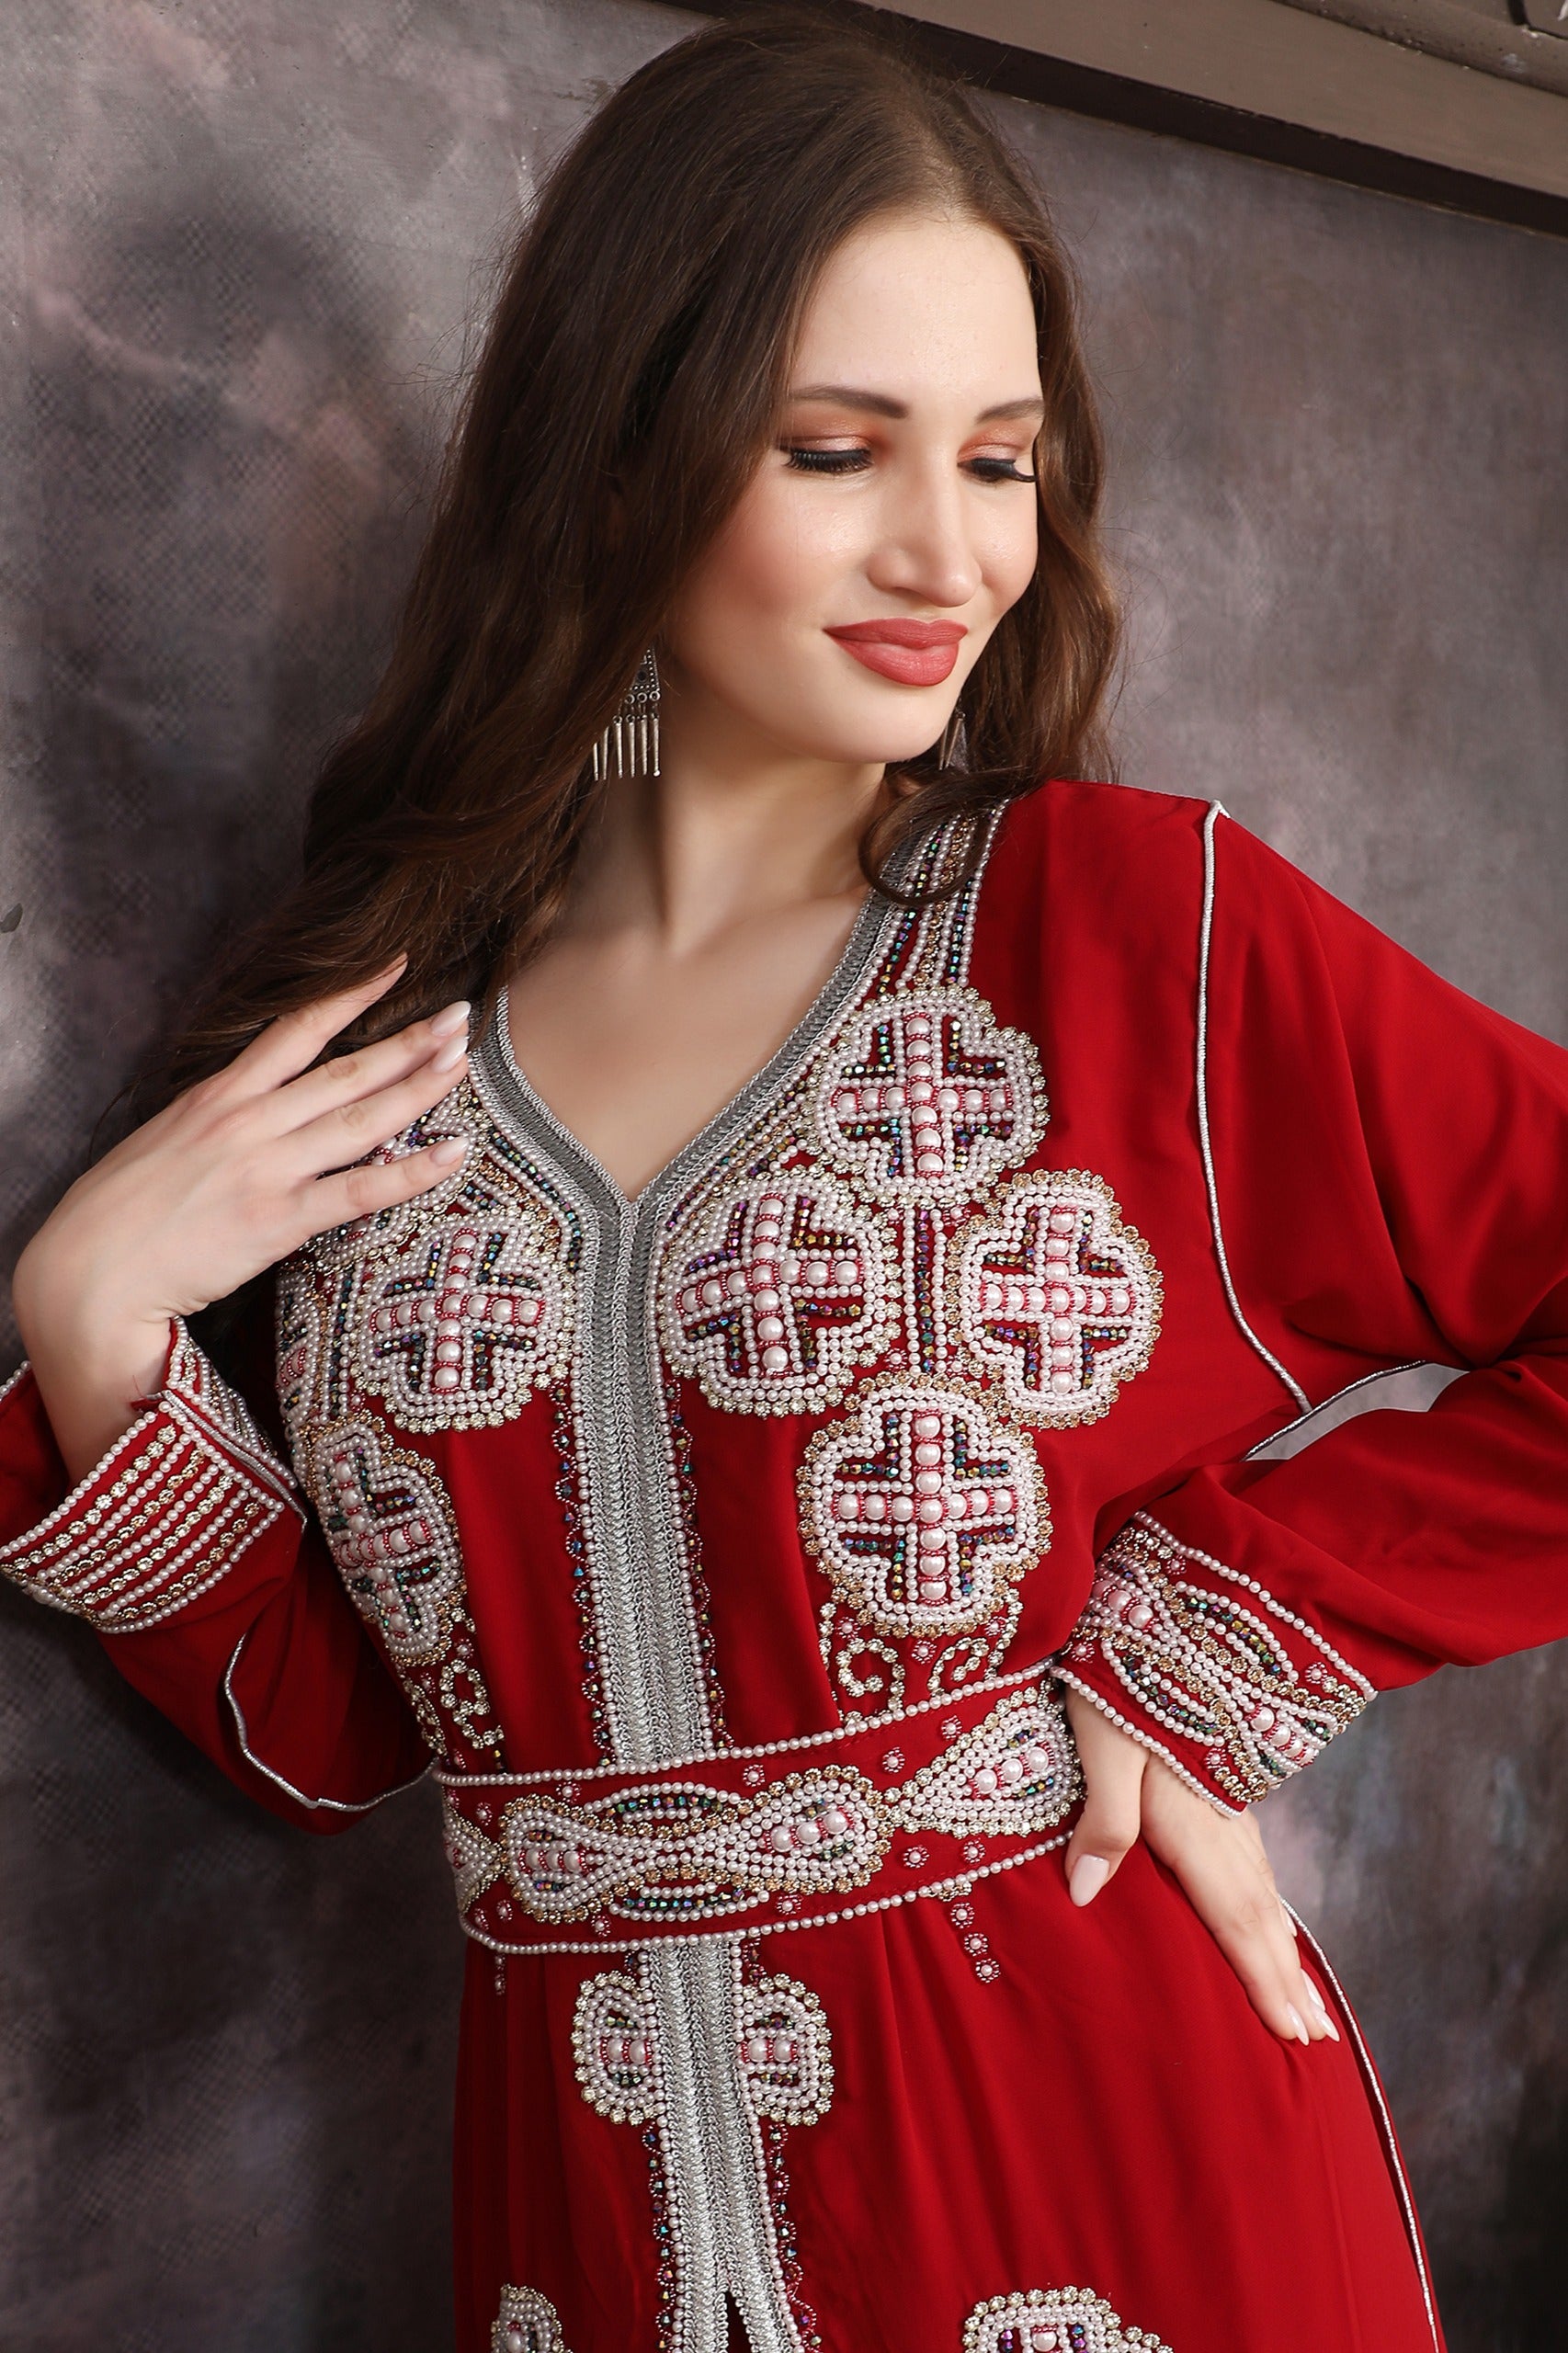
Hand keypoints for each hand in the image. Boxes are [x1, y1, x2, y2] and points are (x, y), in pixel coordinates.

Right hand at [12, 963, 470, 1479]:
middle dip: (409, 1040)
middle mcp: (249, 1122)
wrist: (90, 1273)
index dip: (353, 996)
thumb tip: (252, 1102)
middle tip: (460, 1014)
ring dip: (420, 1088)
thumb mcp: (163, 1138)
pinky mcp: (279, 1220)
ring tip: (464, 1062)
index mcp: (219, 1095)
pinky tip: (454, 1151)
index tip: (397, 967)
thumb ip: (214, 1117)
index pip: (297, 1030)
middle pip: (347, 1069)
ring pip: (362, 1119)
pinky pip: (361, 1191)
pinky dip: (412, 1171)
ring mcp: (268, 1168)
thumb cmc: (119, 1213)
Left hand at [1062, 1688, 1337, 2048]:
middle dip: (1288, 1981)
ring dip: (1285, 1949)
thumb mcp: (1102, 1746)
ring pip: (1265, 1890)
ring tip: (1309, 1998)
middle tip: (1321, 2041)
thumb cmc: (1120, 1681)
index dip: (1264, 1980)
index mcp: (1194, 1823)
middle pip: (1262, 1916)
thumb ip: (1102, 1822)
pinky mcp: (1220, 1785)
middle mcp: (1223, 1822)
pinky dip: (1271, 1904)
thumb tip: (1084, 1895)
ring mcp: (1228, 1803)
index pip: (1235, 1920)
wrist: (1159, 1617)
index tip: (1295, 2036)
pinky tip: (1270, 1912)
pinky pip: (1256, 1863)